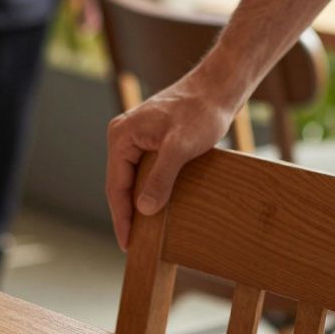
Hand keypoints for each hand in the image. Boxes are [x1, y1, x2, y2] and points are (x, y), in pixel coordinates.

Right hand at [106, 73, 237, 249]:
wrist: (218, 89)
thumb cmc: (200, 112)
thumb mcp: (180, 148)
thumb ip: (161, 178)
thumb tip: (144, 209)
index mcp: (122, 136)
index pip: (116, 186)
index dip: (121, 217)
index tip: (127, 244)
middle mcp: (123, 136)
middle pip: (121, 184)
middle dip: (127, 214)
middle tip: (134, 245)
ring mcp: (136, 137)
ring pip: (133, 179)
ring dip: (138, 203)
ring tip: (144, 232)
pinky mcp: (152, 140)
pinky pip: (144, 171)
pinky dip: (149, 190)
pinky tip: (155, 207)